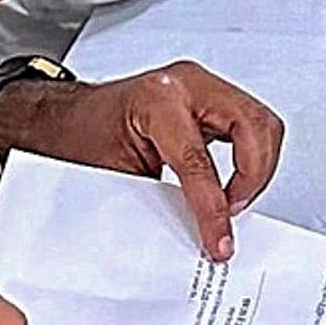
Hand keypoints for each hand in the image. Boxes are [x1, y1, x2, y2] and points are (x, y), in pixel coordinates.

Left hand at [0, 58, 284, 258]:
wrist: (63, 119)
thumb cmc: (77, 136)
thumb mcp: (114, 175)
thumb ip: (159, 203)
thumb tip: (193, 236)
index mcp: (156, 99)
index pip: (199, 160)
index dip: (214, 209)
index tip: (220, 240)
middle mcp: (185, 84)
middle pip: (253, 126)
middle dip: (253, 177)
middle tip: (233, 214)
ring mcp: (200, 87)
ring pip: (262, 123)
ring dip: (258, 167)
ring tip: (233, 201)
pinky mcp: (209, 99)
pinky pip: (250, 124)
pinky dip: (252, 156)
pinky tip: (233, 182)